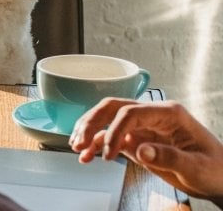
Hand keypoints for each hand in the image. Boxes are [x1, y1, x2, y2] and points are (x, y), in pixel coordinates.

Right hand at [69, 97, 222, 202]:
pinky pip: (110, 137)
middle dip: (92, 123)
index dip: (115, 131)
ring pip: (107, 119)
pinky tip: (86, 156)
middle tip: (79, 142)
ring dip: (89, 131)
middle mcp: (152, 116)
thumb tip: (141, 149)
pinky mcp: (136, 140)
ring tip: (77, 148)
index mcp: (168, 114)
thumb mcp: (197, 166)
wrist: (219, 178)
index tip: (108, 154)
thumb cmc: (215, 168)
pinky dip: (96, 145)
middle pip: (113, 108)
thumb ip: (169, 157)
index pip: (130, 113)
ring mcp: (142, 127)